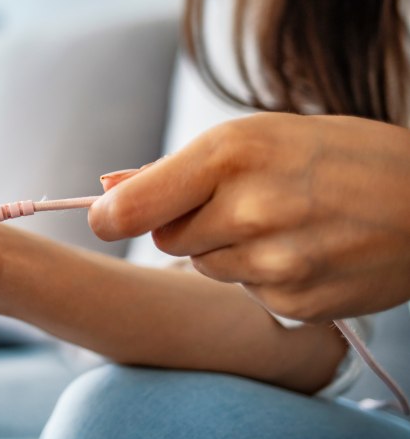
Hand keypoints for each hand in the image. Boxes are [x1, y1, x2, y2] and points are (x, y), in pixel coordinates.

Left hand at [89, 113, 409, 321]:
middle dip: (186, 223)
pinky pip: (246, 293)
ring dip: (226, 249)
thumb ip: (176, 168)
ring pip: (205, 266)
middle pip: (164, 238)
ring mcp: (276, 262)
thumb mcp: (256, 135)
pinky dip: (263, 277)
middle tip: (236, 202)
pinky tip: (303, 250)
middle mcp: (250, 209)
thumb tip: (108, 190)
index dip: (109, 216)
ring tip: (281, 222)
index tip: (105, 216)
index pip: (131, 207)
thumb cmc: (333, 156)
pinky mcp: (296, 302)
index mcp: (232, 153)